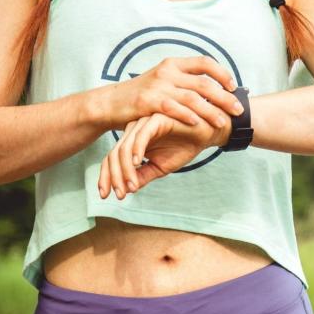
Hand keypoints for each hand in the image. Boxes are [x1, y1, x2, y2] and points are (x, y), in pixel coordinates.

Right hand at [87, 56, 243, 131]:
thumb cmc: (142, 96)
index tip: (234, 87)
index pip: (205, 62)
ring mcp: (158, 86)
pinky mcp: (148, 101)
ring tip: (223, 122)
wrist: (111, 103)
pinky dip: (188, 116)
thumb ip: (183, 83)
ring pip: (193, 98)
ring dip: (211, 111)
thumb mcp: (163, 82)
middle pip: (204, 83)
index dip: (222, 74)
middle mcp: (167, 71)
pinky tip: (198, 124)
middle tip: (238, 110)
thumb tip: (209, 90)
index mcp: (173, 64)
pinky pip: (173, 108)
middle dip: (224, 97)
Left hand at [98, 111, 231, 199]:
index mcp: (134, 140)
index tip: (108, 195)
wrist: (207, 134)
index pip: (113, 158)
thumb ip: (143, 175)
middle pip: (115, 153)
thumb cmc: (184, 147)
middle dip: (115, 176)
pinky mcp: (157, 118)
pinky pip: (142, 134)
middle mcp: (135, 130)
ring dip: (126, 169)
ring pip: (125, 146)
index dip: (107, 177)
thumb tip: (126, 190)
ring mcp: (144, 123)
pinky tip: (138, 164)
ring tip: (131, 186)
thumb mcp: (161, 167)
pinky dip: (138, 149)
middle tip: (120, 194)